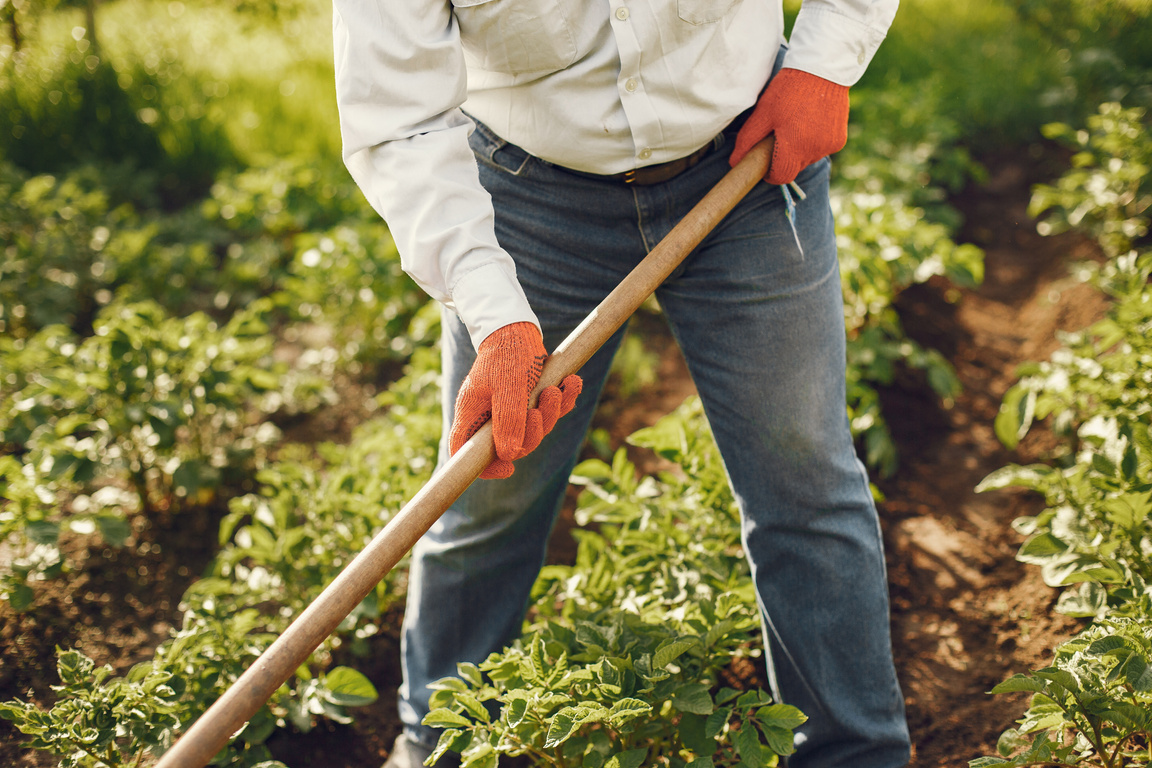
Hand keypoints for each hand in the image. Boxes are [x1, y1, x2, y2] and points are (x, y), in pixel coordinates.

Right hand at [449, 322, 582, 478]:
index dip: (484, 467)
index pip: (465, 451)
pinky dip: (564, 400)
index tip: (507, 469)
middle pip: (511, 444)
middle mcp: (489, 415)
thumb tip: (509, 456)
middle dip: (534, 431)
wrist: (518, 325)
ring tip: (557, 389)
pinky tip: (573, 382)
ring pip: (534, 429)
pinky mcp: (530, 398)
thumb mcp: (508, 387)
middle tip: (540, 408)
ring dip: (552, 412)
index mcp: (473, 413)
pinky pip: (550, 411)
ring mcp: (510, 408)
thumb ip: (508, 421)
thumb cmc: (507, 353)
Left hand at [729, 68, 849, 185]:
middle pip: (793, 169)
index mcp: (794, 147)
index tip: (764, 161)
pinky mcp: (839, 140)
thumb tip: (734, 162)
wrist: (823, 70)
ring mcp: (829, 146)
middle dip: (783, 160)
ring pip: (807, 159)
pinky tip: (809, 123)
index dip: (769, 173)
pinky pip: (821, 149)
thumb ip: (748, 140)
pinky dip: (813, 142)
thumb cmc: (788, 90)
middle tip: (777, 137)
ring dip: (798, 150)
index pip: (780, 177)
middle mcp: (814, 151)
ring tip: (794, 126)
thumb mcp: (763, 113)